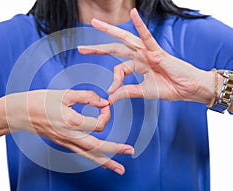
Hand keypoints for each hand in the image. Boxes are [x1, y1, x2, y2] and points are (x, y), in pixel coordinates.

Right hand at [5, 89, 133, 174]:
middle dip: (115, 149)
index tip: (104, 104)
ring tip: (120, 169)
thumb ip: (87, 96)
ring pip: (90, 156)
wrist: (22, 113)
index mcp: (71, 122)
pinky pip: (82, 154)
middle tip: (130, 151)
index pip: (98, 123)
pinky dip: (94, 159)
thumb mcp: (65, 94)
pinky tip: (102, 163)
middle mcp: (70, 136)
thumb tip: (104, 102)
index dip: (106, 113)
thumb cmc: (42, 100)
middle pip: (97, 146)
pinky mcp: (64, 144)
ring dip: (106, 162)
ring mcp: (66, 142)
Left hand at [78, 8, 214, 104]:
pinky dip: (140, 26)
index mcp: (137, 65)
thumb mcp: (143, 91)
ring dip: (110, 30)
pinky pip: (147, 37)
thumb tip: (109, 97)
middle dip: (98, 48)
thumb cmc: (171, 88)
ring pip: (126, 39)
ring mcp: (148, 52)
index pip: (118, 69)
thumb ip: (126, 92)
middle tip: (81, 48)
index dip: (113, 80)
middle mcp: (140, 56)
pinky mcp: (158, 51)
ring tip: (96, 23)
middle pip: (115, 49)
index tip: (111, 92)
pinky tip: (133, 13)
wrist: (189, 89)